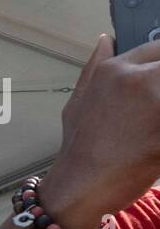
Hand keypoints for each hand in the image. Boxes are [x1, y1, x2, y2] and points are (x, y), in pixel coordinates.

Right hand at [40, 33, 159, 228]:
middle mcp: (136, 81)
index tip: (158, 85)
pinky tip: (155, 141)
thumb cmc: (80, 149)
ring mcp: (155, 104)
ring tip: (151, 123)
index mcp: (114, 71)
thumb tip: (105, 40)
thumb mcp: (77, 101)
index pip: (159, 48)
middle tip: (155, 109)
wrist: (81, 188)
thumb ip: (94, 67)